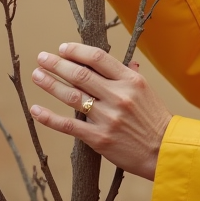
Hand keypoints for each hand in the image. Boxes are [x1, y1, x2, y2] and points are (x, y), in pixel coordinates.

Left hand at [30, 42, 171, 180]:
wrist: (164, 151)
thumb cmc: (154, 120)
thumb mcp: (146, 92)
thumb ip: (131, 76)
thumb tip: (127, 62)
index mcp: (131, 81)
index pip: (98, 58)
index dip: (76, 51)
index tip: (62, 48)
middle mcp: (118, 96)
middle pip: (80, 74)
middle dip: (57, 64)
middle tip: (41, 57)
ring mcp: (108, 118)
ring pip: (72, 96)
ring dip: (50, 84)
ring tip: (36, 75)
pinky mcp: (99, 139)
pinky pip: (68, 125)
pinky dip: (49, 117)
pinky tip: (35, 109)